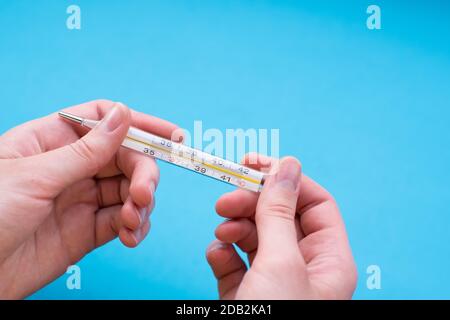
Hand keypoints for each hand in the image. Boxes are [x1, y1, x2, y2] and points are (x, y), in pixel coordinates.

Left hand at [0, 100, 178, 297]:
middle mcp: (70, 167)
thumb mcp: (36, 176)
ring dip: (141, 203)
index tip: (171, 136)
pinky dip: (135, 227)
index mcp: (51, 141)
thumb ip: (86, 150)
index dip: (139, 124)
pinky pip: (121, 221)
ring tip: (134, 220)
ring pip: (128, 190)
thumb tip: (124, 115)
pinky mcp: (86, 230)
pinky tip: (131, 235)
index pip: (103, 121)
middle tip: (145, 193)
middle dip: (143, 174)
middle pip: (124, 158)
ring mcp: (80, 199)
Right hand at [206, 155, 356, 298]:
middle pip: (280, 217)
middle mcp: (303, 268)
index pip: (316, 205)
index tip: (255, 166)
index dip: (287, 182)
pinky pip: (234, 261)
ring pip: (254, 237)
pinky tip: (217, 254)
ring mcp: (273, 281)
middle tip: (225, 200)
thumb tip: (287, 165)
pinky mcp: (246, 293)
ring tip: (221, 229)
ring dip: (234, 226)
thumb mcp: (280, 262)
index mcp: (329, 261)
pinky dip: (223, 253)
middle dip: (251, 204)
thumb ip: (279, 213)